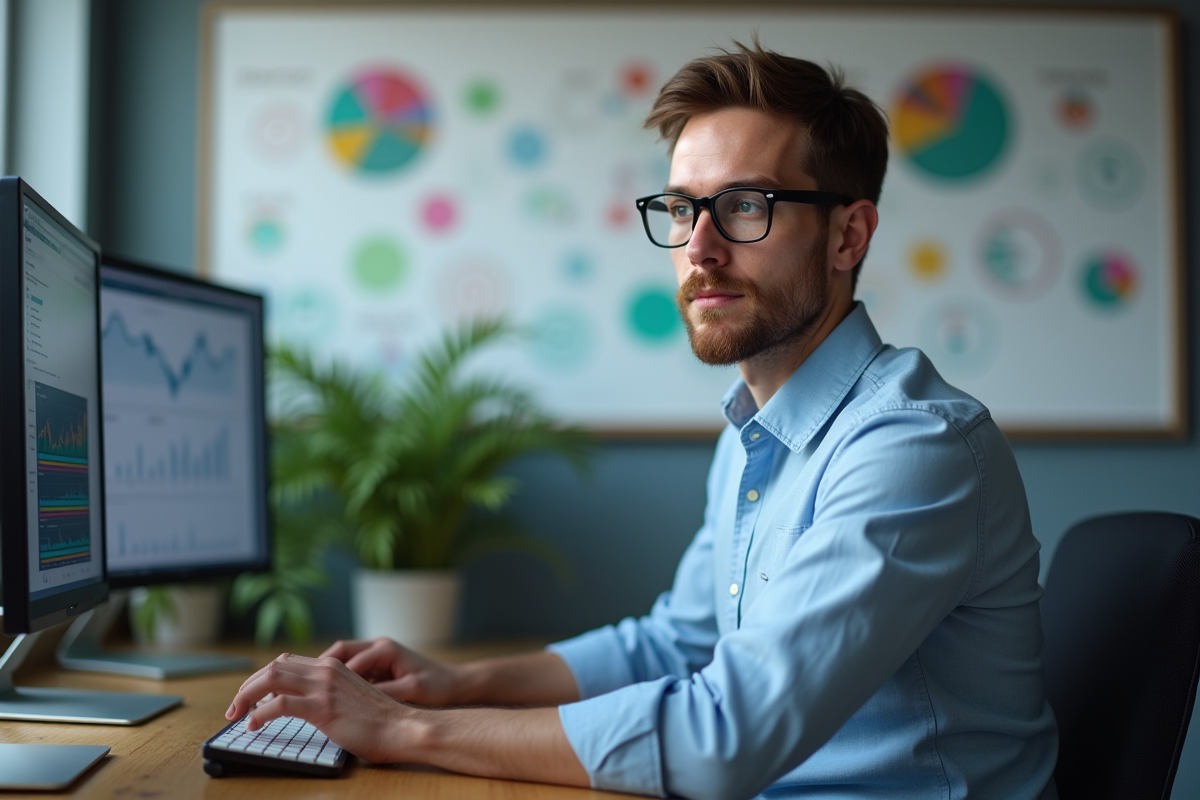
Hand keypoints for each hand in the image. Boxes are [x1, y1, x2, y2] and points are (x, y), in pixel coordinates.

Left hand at [226, 653, 411, 762]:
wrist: (402, 728)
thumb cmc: (380, 721)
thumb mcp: (350, 698)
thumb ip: (328, 694)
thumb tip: (302, 705)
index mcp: (333, 666)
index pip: (286, 662)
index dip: (262, 677)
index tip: (250, 697)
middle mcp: (326, 670)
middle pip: (273, 667)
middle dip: (247, 685)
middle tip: (234, 707)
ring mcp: (324, 687)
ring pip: (270, 679)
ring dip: (246, 696)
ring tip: (236, 713)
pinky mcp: (323, 707)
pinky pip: (279, 705)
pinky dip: (259, 713)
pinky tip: (253, 724)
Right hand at [320, 637, 465, 705]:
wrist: (455, 685)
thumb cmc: (438, 686)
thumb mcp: (413, 689)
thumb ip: (387, 691)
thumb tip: (360, 698)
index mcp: (385, 648)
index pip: (347, 657)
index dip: (327, 673)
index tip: (311, 689)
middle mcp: (378, 647)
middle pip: (339, 652)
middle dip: (318, 668)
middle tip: (297, 685)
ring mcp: (376, 657)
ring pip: (342, 661)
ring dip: (325, 675)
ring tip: (306, 692)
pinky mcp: (377, 668)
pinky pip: (351, 672)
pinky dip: (337, 682)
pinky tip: (326, 698)